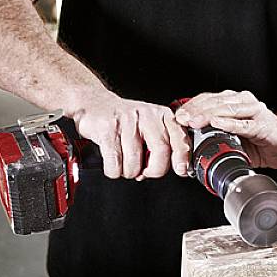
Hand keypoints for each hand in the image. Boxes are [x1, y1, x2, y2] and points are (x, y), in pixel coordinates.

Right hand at [70, 92, 190, 180]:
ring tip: (124, 162)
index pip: (179, 136)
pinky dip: (113, 171)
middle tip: (144, 172)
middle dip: (153, 170)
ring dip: (128, 171)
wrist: (95, 105)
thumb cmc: (125, 121)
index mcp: (161, 114)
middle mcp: (146, 114)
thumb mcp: (150, 126)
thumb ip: (164, 144)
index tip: (180, 170)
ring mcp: (126, 121)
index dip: (182, 156)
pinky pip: (115, 164)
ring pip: (135, 163)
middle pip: (160, 152)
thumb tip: (175, 168)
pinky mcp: (107, 129)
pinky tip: (113, 162)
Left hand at [174, 90, 276, 168]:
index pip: (208, 99)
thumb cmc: (262, 139)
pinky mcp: (262, 123)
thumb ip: (216, 135)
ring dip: (208, 115)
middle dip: (196, 110)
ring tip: (195, 121)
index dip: (192, 106)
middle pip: (215, 102)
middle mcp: (243, 101)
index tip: (178, 116)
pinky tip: (217, 123)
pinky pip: (243, 123)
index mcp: (234, 102)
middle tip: (182, 119)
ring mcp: (254, 110)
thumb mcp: (233, 137)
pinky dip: (229, 123)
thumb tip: (191, 144)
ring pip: (226, 109)